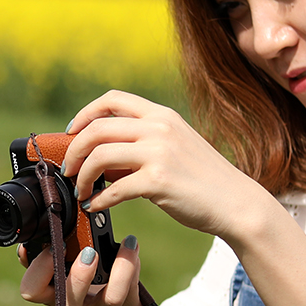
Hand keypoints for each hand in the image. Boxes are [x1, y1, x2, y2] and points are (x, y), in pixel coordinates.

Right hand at [17, 234, 149, 305]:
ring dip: (120, 269)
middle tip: (89, 252)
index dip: (39, 270)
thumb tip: (30, 243)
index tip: (51, 247)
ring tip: (127, 243)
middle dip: (78, 277)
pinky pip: (133, 291)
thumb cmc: (84, 293)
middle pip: (69, 304)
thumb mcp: (61, 279)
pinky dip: (134, 265)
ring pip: (111, 298)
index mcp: (53, 296)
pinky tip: (132, 247)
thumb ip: (46, 261)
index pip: (32, 291)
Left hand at [61, 90, 266, 245]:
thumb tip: (102, 159)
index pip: (113, 99)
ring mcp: (159, 153)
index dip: (85, 113)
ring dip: (81, 176)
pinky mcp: (158, 181)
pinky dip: (97, 199)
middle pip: (97, 128)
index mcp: (162, 115)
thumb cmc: (204, 180)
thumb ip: (143, 144)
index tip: (72, 132)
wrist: (236, 203)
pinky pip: (113, 189)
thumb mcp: (175, 147)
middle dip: (74, 150)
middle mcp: (159, 127)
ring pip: (99, 156)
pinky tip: (95, 206)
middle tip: (68, 169)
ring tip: (81, 190)